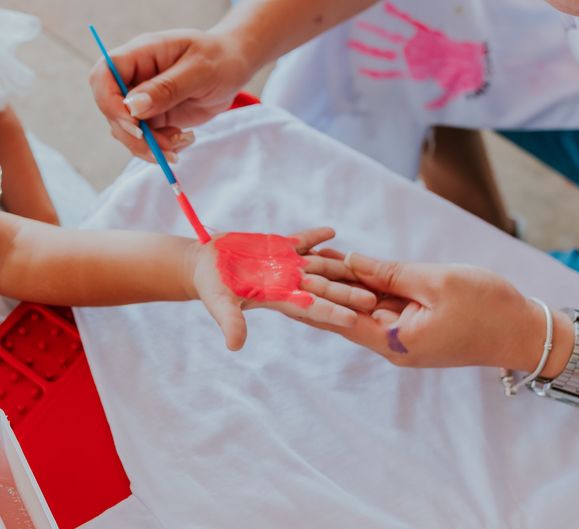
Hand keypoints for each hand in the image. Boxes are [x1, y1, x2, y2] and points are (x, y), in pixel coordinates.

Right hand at [89, 29, 252, 162]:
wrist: (235, 66)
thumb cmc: (220, 58)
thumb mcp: (200, 70)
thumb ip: (167, 87)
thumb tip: (132, 107)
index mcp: (141, 54)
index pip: (104, 73)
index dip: (109, 101)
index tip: (134, 125)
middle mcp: (134, 76)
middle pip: (110, 109)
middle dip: (133, 135)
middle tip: (163, 148)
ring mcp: (141, 98)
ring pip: (125, 130)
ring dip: (148, 145)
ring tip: (180, 141)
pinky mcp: (152, 116)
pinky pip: (144, 139)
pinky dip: (160, 147)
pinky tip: (184, 139)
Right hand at [188, 227, 377, 351]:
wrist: (204, 265)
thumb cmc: (211, 286)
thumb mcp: (219, 303)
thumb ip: (230, 322)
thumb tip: (234, 346)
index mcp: (278, 297)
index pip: (311, 307)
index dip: (332, 312)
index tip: (354, 320)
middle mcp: (287, 281)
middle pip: (324, 287)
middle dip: (348, 293)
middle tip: (374, 300)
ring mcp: (286, 263)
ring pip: (319, 263)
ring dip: (341, 264)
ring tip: (365, 265)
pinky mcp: (278, 245)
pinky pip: (302, 239)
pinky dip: (316, 236)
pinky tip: (332, 231)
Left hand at [301, 252, 555, 370]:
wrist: (526, 331)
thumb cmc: (488, 307)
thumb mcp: (436, 282)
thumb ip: (390, 272)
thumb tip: (353, 260)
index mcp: (396, 341)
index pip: (341, 319)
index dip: (312, 298)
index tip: (284, 283)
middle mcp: (393, 343)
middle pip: (345, 313)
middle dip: (317, 289)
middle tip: (286, 265)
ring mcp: (402, 335)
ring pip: (360, 306)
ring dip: (336, 283)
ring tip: (304, 258)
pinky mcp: (413, 325)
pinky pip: (380, 303)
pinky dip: (362, 284)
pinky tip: (342, 262)